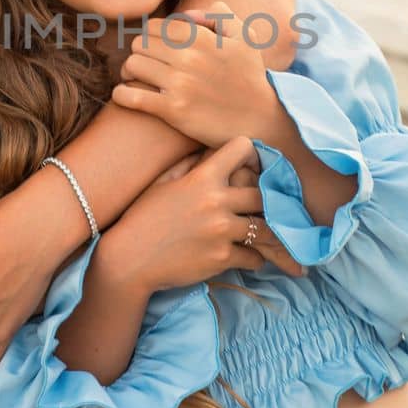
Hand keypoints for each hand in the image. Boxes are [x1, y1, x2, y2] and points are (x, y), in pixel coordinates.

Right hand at [103, 135, 302, 296]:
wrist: (128, 259)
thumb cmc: (142, 217)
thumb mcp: (163, 182)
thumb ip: (190, 164)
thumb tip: (210, 149)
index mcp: (202, 177)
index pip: (243, 149)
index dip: (253, 155)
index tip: (255, 168)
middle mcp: (215, 201)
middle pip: (264, 193)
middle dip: (269, 200)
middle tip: (274, 207)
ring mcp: (221, 230)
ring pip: (267, 229)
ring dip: (271, 233)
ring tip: (279, 238)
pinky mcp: (222, 258)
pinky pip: (255, 257)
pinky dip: (256, 259)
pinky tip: (253, 257)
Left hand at [110, 0, 278, 149]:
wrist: (261, 119)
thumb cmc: (250, 77)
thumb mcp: (245, 38)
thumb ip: (220, 15)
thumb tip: (190, 14)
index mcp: (201, 38)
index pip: (156, 27)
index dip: (150, 36)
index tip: (153, 48)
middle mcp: (188, 58)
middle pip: (140, 44)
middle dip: (139, 52)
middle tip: (143, 63)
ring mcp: (180, 84)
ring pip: (132, 66)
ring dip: (128, 72)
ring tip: (134, 79)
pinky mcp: (173, 110)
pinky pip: (132, 97)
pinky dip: (122, 95)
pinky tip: (125, 96)